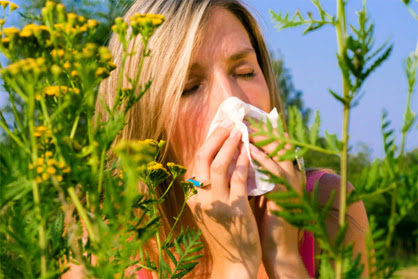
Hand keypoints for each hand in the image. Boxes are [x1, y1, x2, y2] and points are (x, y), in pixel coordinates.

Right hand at [186, 123, 260, 277]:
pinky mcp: (235, 209)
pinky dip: (244, 162)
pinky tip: (249, 151)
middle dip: (216, 137)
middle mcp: (200, 199)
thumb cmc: (224, 237)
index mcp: (193, 199)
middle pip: (203, 158)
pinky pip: (239, 179)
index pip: (196, 162)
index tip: (219, 129)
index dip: (208, 143)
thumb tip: (219, 163)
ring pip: (219, 165)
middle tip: (228, 124)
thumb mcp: (209, 213)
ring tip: (240, 131)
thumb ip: (209, 191)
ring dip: (230, 144)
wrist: (233, 265)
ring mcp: (216, 204)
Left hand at [249, 131, 309, 277]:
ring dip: (262, 138)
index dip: (263, 130)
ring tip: (246, 126)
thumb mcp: (256, 191)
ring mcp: (291, 184)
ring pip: (279, 152)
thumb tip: (232, 156)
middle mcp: (291, 175)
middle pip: (280, 143)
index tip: (245, 119)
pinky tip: (249, 149)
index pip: (276, 145)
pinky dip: (262, 158)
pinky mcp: (287, 195)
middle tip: (245, 117)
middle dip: (263, 129)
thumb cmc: (263, 219)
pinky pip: (274, 171)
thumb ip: (249, 174)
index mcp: (284, 174)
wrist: (276, 249)